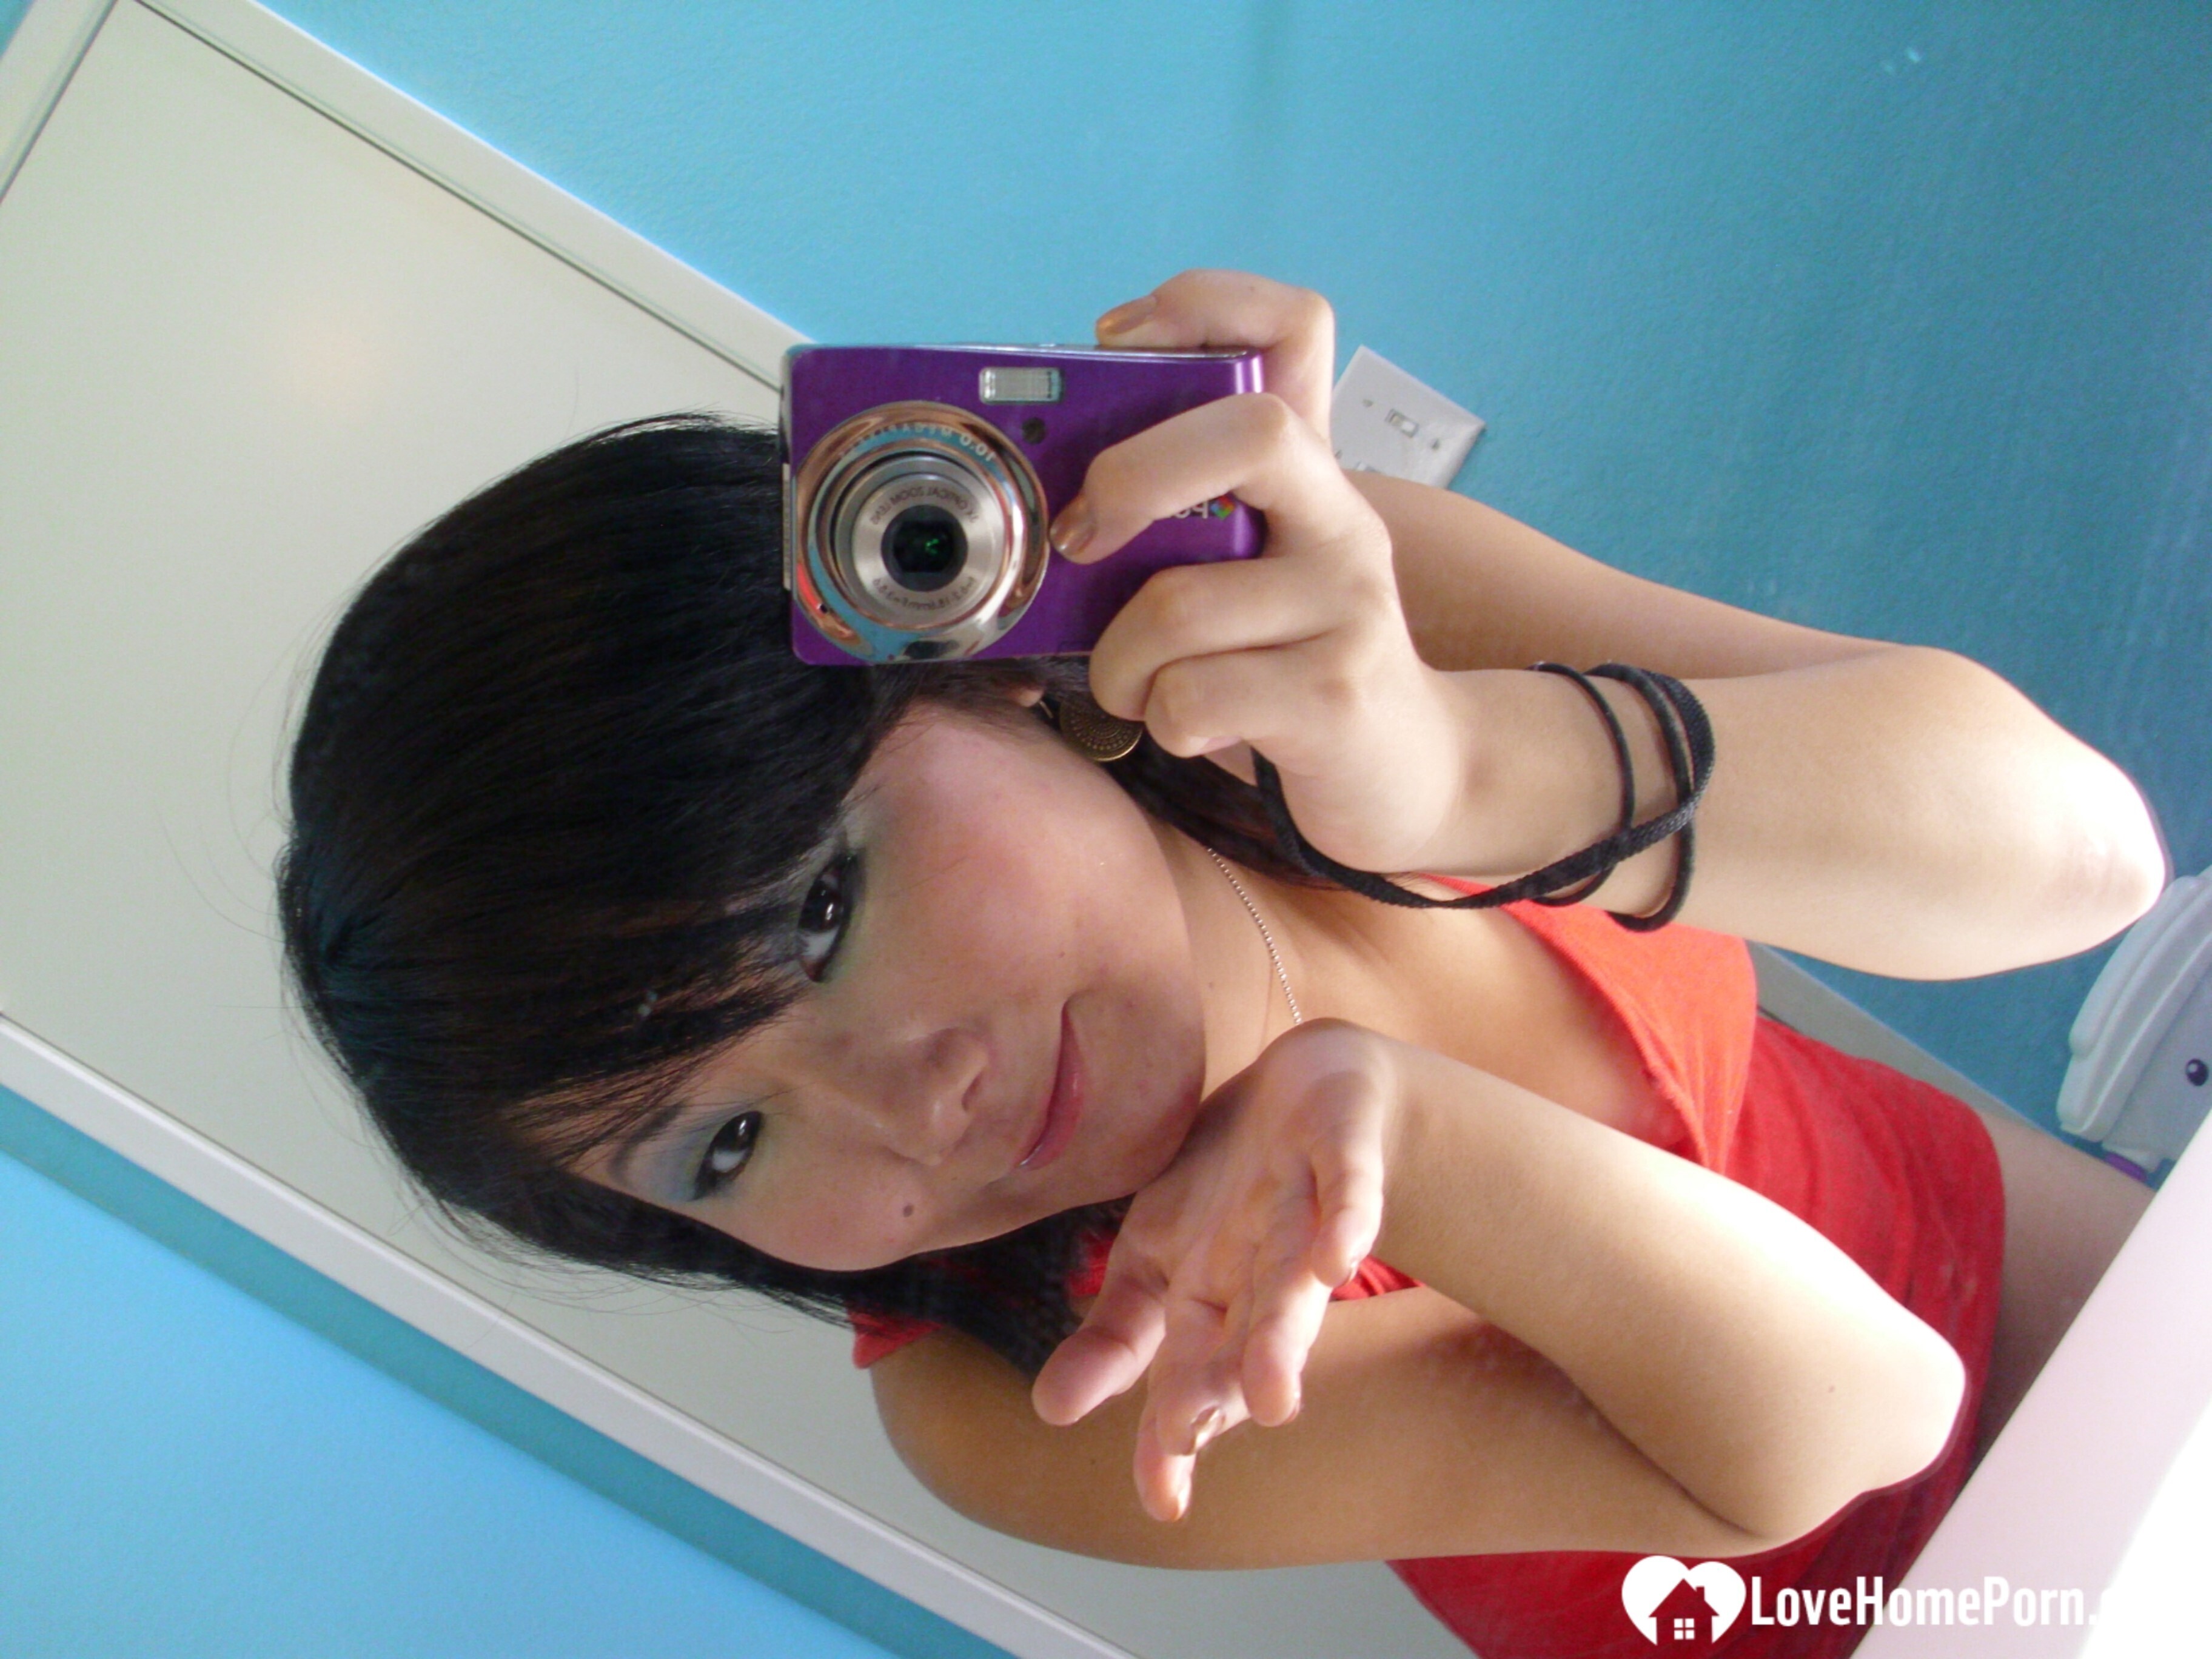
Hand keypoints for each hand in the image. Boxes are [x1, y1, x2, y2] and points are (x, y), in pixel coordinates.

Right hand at [1029, 1021, 1402, 1521]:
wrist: (1314, 1088)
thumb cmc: (1228, 1182)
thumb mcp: (1154, 1251)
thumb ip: (1116, 1334)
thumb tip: (1050, 1411)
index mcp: (1212, 1297)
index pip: (1187, 1374)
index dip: (1173, 1431)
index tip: (1163, 1501)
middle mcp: (1263, 1270)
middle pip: (1246, 1339)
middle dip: (1224, 1386)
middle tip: (1192, 1433)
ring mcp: (1309, 1214)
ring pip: (1294, 1281)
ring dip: (1283, 1337)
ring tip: (1271, 1398)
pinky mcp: (1346, 1156)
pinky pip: (1350, 1190)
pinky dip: (1346, 1222)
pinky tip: (1337, 1257)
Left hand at [1056, 270, 1473, 873]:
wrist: (1413, 770)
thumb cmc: (1290, 663)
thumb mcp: (1246, 568)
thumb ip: (1172, 523)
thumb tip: (1044, 504)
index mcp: (1308, 474)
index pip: (1292, 328)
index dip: (1203, 304)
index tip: (1115, 339)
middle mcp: (1339, 521)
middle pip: (1251, 430)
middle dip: (1132, 477)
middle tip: (1083, 539)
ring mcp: (1346, 608)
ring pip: (1178, 604)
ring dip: (1118, 661)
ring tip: (1136, 684)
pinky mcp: (1333, 697)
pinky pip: (1192, 694)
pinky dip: (1158, 719)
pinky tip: (1186, 725)